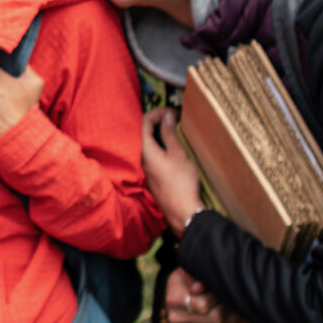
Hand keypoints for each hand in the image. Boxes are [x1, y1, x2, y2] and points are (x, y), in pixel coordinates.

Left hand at [142, 107, 202, 237]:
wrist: (182, 211)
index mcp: (145, 150)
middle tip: (171, 117)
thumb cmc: (181, 183)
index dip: (157, 113)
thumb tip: (167, 118)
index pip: (144, 122)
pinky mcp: (150, 174)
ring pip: (145, 143)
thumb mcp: (178, 154)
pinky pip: (149, 152)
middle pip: (142, 131)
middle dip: (156, 121)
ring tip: (172, 128)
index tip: (171, 112)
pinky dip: (158, 143)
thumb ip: (170, 134)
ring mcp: (144, 167)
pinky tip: (170, 145)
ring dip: (157, 132)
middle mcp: (140, 158)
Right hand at [165, 267, 236, 322]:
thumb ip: (196, 276)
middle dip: (227, 306)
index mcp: (173, 299)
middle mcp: (175, 319)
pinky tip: (225, 315)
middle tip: (229, 297)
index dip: (217, 296)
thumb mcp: (190, 272)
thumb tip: (199, 288)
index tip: (219, 288)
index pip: (204, 305)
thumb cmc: (188, 279)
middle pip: (216, 319)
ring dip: (230, 316)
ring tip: (230, 305)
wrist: (178, 294)